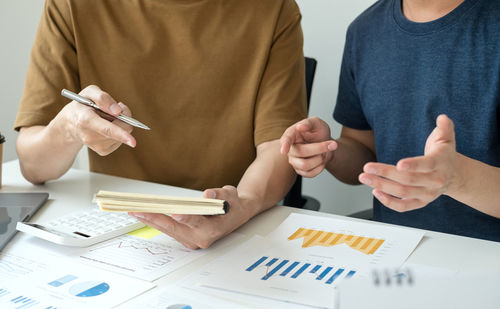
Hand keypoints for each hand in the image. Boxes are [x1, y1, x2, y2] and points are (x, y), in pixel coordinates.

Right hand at [57, 85, 135, 154]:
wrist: (70, 123)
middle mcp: (89, 136)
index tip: (133, 141)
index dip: (121, 134)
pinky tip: (108, 126)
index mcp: (85, 120)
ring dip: (120, 124)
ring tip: (106, 118)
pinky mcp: (102, 151)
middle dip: (125, 118)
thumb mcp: (89, 93)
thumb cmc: (82, 105)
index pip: (106, 129)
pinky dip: (119, 132)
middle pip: (120, 130)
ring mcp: (95, 145)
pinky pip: (120, 141)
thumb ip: (103, 98)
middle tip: (117, 108)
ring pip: (123, 135)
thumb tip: (118, 111)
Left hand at [129, 186, 250, 248]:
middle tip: (138, 210)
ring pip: (168, 230)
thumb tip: (208, 193)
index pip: (197, 222)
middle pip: (174, 228)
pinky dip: (155, 222)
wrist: (236, 214)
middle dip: (154, 218)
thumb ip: (220, 194)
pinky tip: (143, 215)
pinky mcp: (186, 238)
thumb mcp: (230, 194)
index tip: (175, 212)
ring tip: (134, 211)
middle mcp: (201, 238)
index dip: (186, 217)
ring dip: (150, 220)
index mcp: (213, 228)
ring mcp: (192, 240)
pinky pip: (168, 230)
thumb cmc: (232, 204)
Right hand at [280, 117, 336, 176]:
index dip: (285, 145)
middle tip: (333, 144)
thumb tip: (300, 127)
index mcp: (291, 135)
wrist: (326, 145)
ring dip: (320, 158)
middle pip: (301, 153)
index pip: (286, 140)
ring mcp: (294, 161)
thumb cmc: (318, 132)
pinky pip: (310, 173)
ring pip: (305, 165)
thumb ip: (308, 123)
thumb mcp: (317, 123)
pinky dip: (321, 167)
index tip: (283, 151)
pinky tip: (321, 160)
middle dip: (320, 148)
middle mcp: (290, 149)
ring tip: (323, 152)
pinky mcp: (300, 171)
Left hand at [359, 115, 462, 211]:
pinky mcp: (421, 202)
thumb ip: (445, 128)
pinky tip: (375, 192)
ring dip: (382, 186)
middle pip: (409, 180)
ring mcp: (428, 194)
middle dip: (385, 174)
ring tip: (365, 178)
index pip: (426, 165)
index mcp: (440, 164)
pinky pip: (404, 206)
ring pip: (403, 193)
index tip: (398, 164)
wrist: (454, 175)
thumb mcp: (447, 138)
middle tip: (367, 168)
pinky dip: (389, 202)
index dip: (413, 165)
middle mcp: (435, 181)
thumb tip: (442, 118)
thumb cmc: (444, 154)